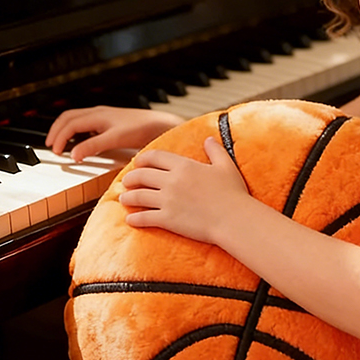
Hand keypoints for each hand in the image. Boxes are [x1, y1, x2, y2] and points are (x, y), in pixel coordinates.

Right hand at [45, 106, 184, 161]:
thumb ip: (94, 146)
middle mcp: (98, 113)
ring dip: (65, 129)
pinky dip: (77, 130)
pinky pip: (87, 122)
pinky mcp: (111, 121)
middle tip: (50, 146)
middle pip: (68, 118)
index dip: (59, 138)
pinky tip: (81, 140)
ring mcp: (105, 116)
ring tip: (61, 143)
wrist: (161, 124)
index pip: (69, 124)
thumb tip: (73, 155)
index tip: (56, 152)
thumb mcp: (115, 139)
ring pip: (77, 118)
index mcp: (97, 115)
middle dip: (56, 130)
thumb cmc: (142, 129)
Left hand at [119, 137, 248, 242]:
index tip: (138, 162)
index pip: (155, 157)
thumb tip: (209, 139)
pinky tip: (130, 220)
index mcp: (184, 166)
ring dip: (128, 197)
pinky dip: (134, 219)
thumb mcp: (226, 166)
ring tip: (124, 198)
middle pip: (142, 175)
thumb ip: (215, 150)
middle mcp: (172, 181)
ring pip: (138, 196)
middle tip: (127, 181)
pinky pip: (144, 218)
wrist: (234, 219)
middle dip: (131, 177)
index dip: (143, 159)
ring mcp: (168, 200)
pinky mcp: (168, 219)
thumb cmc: (234, 194)